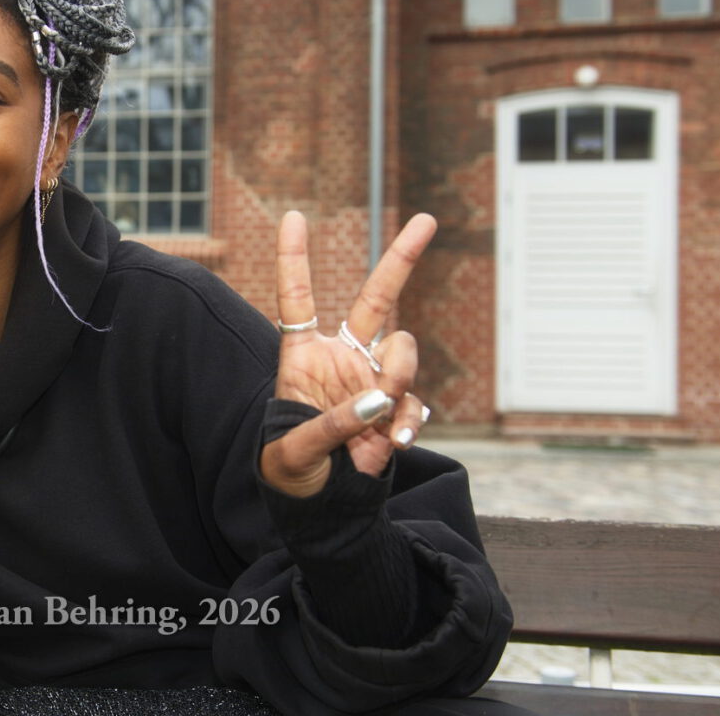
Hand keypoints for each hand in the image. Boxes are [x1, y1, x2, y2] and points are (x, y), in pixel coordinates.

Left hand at [259, 211, 436, 497]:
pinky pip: (413, 401)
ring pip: (403, 352)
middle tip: (427, 218)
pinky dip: (407, 421)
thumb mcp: (294, 450)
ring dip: (398, 374)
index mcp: (302, 356)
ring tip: (382, 412)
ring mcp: (373, 380)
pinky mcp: (396, 409)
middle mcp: (342, 358)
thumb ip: (332, 425)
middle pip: (377, 299)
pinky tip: (393, 444)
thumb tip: (377, 401)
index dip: (294, 259)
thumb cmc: (291, 470)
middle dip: (402, 258)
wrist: (321, 504)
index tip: (293, 216)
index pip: (297, 300)